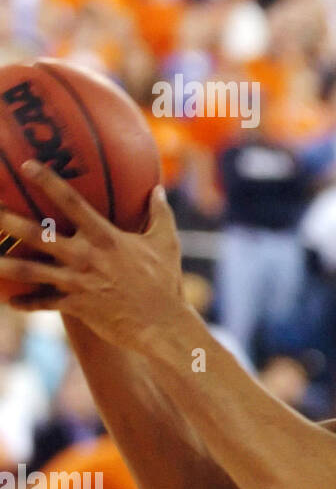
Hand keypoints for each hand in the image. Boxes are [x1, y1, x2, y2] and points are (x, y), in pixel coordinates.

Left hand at [0, 161, 185, 350]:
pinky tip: (10, 301)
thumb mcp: (166, 242)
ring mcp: (77, 282)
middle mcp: (85, 256)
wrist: (162, 324)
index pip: (72, 202)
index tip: (27, 165)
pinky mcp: (75, 305)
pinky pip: (43, 303)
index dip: (48, 181)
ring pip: (29, 271)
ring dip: (3, 264)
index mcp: (105, 237)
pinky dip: (26, 302)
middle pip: (37, 234)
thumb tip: (157, 189)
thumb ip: (159, 213)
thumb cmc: (166, 281)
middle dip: (8, 220)